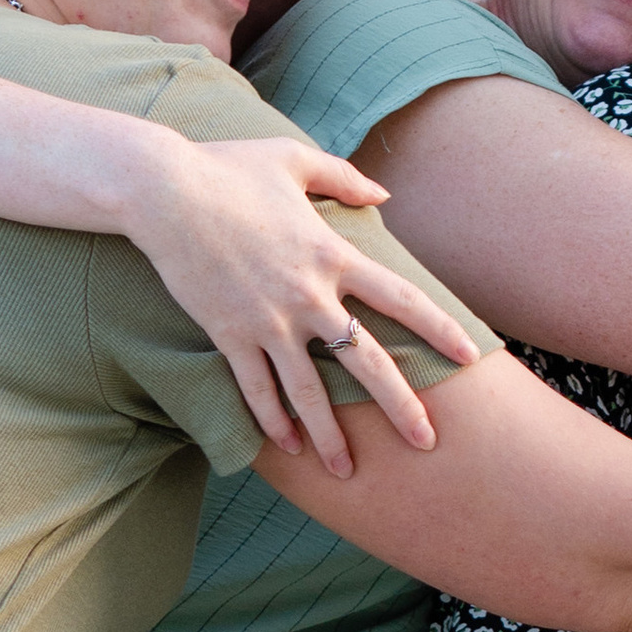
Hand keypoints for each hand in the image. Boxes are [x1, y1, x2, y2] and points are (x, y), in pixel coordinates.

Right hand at [133, 133, 482, 477]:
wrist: (161, 189)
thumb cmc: (227, 167)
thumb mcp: (293, 158)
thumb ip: (344, 178)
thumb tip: (383, 194)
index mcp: (333, 253)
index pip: (403, 300)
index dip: (440, 330)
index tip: (470, 357)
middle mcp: (308, 295)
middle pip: (368, 361)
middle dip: (402, 407)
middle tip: (428, 443)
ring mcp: (267, 320)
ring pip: (309, 392)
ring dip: (330, 437)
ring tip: (348, 472)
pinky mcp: (228, 334)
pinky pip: (256, 388)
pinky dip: (273, 421)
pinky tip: (289, 450)